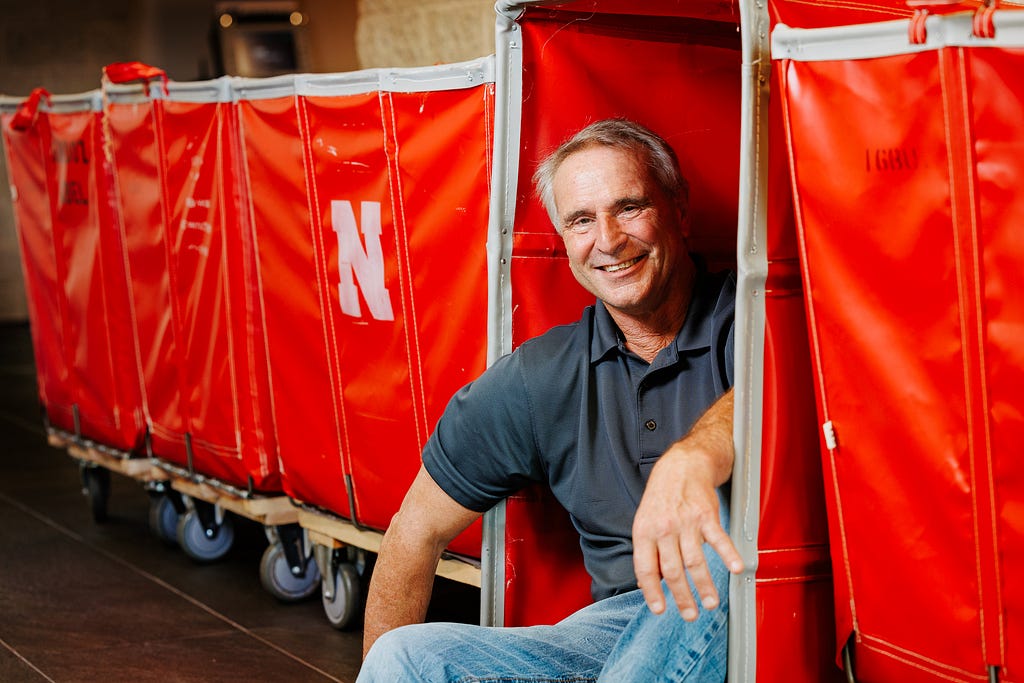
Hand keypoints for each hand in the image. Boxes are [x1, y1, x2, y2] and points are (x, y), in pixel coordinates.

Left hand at [631, 390, 742, 618]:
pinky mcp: (706, 515)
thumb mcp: (644, 520)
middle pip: (672, 570)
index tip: (659, 610)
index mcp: (644, 531)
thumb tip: (649, 583)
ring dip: (705, 586)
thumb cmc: (662, 497)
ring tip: (711, 604)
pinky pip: (719, 539)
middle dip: (682, 597)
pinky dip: (729, 555)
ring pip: (695, 561)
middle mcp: (664, 528)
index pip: (645, 568)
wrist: (681, 465)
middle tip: (690, 615)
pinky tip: (737, 569)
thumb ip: (648, 550)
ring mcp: (686, 522)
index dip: (652, 591)